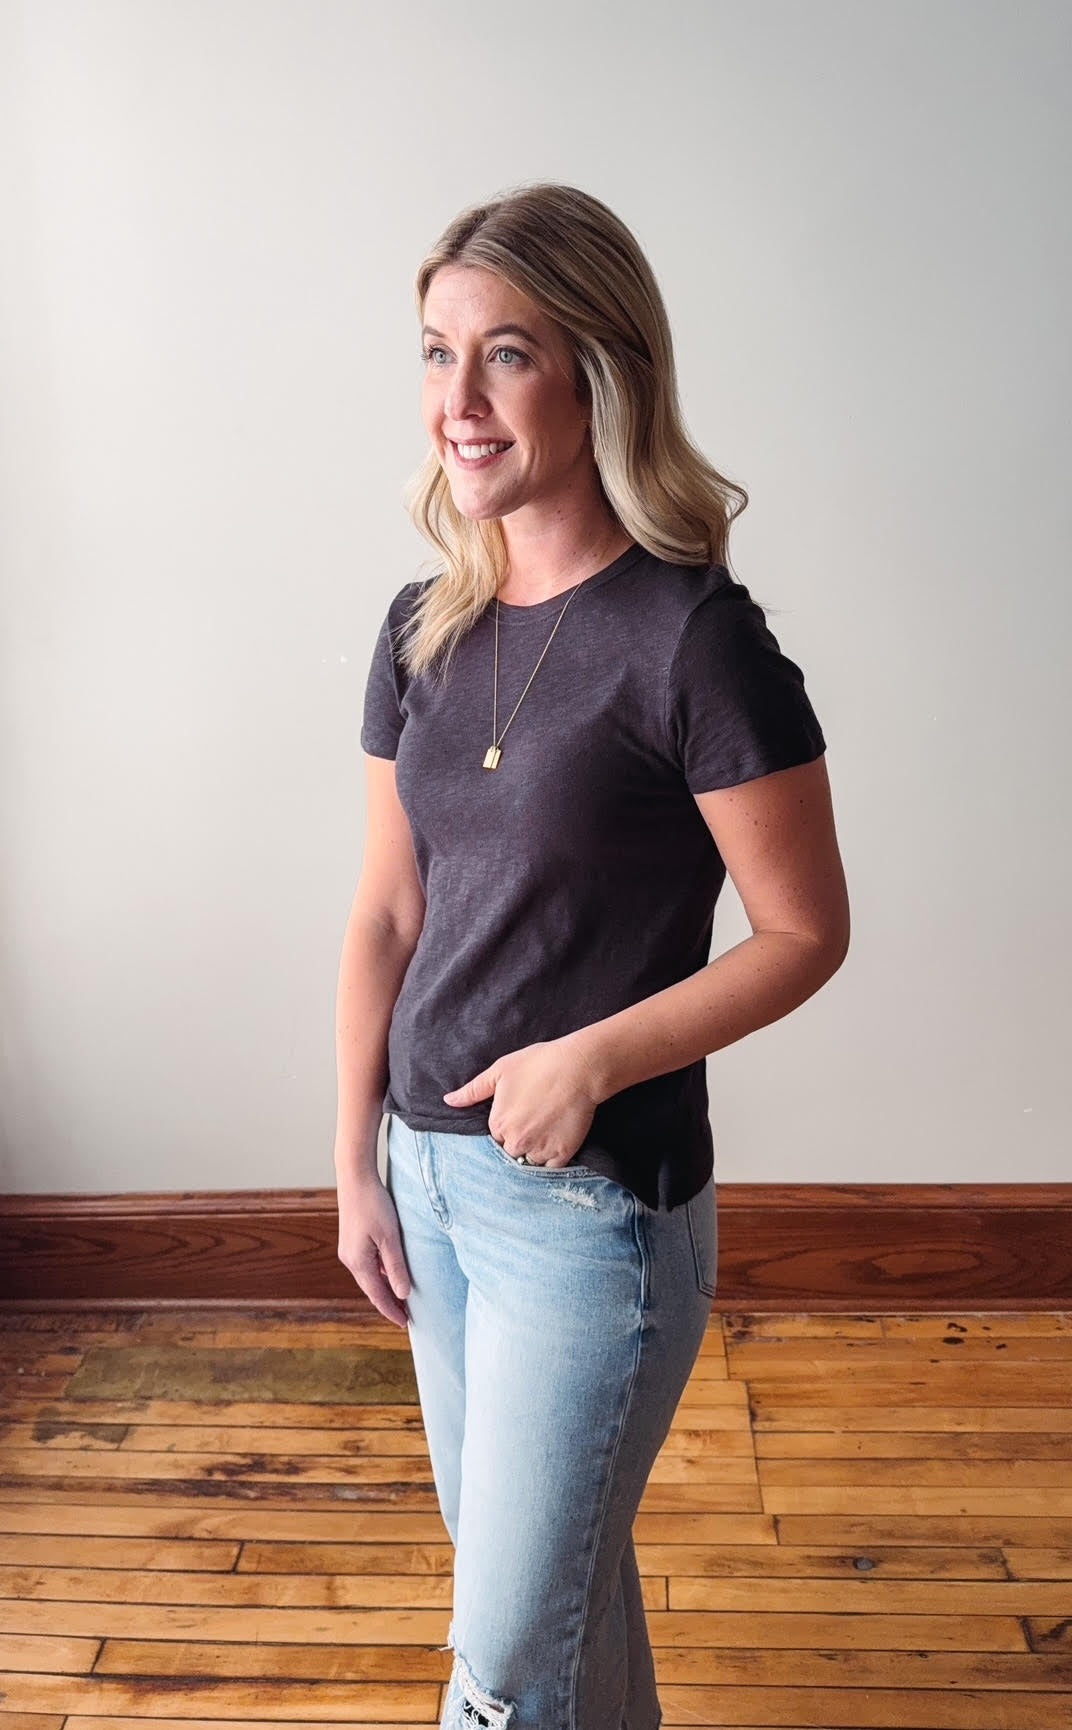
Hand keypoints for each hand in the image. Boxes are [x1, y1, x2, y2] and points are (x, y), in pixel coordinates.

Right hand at [336, 1173, 411, 1327]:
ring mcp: (349, 1250)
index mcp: (358, 1262)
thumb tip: (403, 1294)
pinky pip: (368, 1265)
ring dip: (385, 1288)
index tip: (405, 1324)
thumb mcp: (390, 1237)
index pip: (378, 1295)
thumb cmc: (374, 1204)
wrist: (355, 1178)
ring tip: (402, 1298)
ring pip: (370, 1277)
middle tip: (406, 1316)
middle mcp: (350, 1259)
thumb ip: (396, 1266)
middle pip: (372, 1289)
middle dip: (389, 1303)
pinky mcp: (352, 1241)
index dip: (392, 1310)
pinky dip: (381, 1274)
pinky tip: (391, 1274)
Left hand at [442, 1036, 603, 1167]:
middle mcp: (515, 1141)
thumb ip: (473, 1090)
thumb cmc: (539, 1063)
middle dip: (520, 1141)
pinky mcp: (561, 1154)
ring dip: (536, 1152)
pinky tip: (558, 1142)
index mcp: (498, 1123)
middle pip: (512, 1152)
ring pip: (531, 1161)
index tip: (521, 1114)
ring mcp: (538, 1149)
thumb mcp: (500, 1071)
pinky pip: (551, 1169)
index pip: (496, 1136)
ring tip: (548, 1132)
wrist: (578, 1068)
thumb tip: (448, 1101)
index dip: (508, 1126)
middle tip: (536, 1123)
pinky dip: (553, 1160)